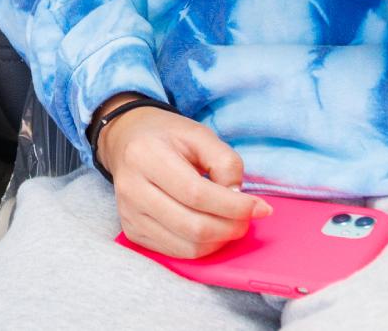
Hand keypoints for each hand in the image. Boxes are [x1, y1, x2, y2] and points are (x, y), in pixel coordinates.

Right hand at [95, 100, 271, 258]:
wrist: (127, 141)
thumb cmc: (167, 136)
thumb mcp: (200, 135)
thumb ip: (225, 163)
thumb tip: (239, 200)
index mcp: (145, 156)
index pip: (196, 194)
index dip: (234, 206)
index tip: (261, 208)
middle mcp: (131, 188)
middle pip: (192, 226)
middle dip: (230, 227)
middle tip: (248, 218)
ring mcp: (129, 214)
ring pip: (186, 246)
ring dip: (219, 240)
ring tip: (231, 222)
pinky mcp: (132, 232)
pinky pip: (176, 253)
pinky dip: (202, 246)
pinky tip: (211, 228)